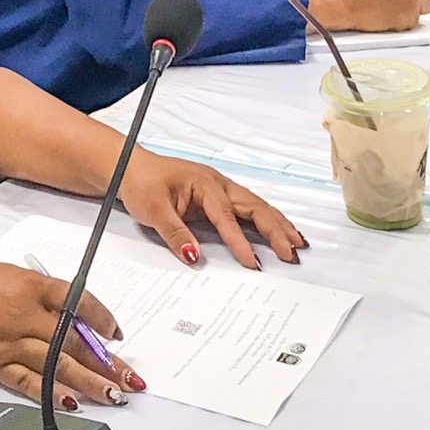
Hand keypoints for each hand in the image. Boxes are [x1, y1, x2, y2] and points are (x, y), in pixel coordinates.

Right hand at [0, 264, 137, 413]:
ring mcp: (10, 343)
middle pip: (75, 340)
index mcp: (31, 286)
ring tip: (114, 394)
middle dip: (107, 361)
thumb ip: (44, 291)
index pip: (79, 301)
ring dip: (90, 382)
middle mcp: (25, 315)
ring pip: (58, 365)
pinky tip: (70, 402)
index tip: (116, 332)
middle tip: (131, 376)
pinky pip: (28, 382)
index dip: (103, 318)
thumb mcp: (12, 273)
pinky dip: (49, 393)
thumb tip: (76, 312)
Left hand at [119, 150, 306, 267]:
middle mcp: (218, 184)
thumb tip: (194, 257)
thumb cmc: (142, 183)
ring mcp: (221, 189)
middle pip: (254, 206)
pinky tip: (280, 231)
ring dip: (278, 224)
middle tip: (292, 253)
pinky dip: (267, 220)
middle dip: (276, 230)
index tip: (251, 262)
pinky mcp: (219, 196)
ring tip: (297, 244)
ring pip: (257, 206)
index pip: (226, 216)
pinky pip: (249, 208)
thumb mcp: (154, 210)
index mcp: (204, 184)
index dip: (240, 241)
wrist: (131, 167)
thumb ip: (175, 234)